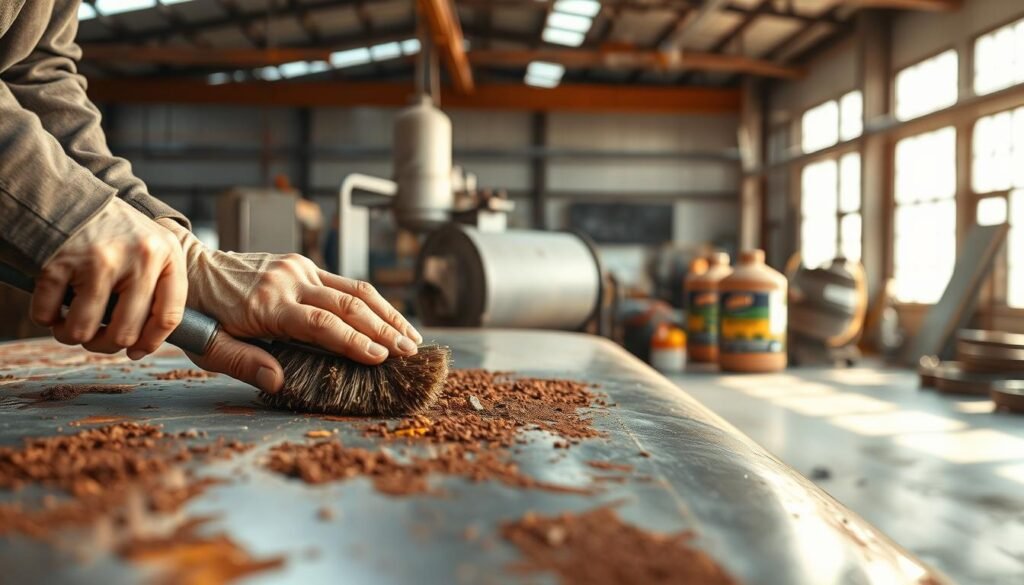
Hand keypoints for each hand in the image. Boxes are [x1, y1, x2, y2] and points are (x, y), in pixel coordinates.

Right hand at [32, 198, 187, 358]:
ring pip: (83, 330)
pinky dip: (45, 317)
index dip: (151, 342)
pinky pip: (47, 314)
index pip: (169, 316)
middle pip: (125, 332)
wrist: (71, 197)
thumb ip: (157, 289)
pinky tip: (51, 305)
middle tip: (94, 338)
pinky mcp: (61, 261)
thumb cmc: (115, 233)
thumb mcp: (153, 250)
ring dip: (71, 335)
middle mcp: (140, 257)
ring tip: (70, 323)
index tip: (135, 352)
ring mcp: (100, 259)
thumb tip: (140, 347)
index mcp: (168, 256)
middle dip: (104, 344)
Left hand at [159, 220, 421, 392]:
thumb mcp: (210, 347)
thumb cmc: (202, 315)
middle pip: (347, 304)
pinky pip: (344, 283)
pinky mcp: (302, 264)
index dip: (354, 342)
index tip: (381, 357)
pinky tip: (387, 319)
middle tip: (409, 352)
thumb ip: (244, 364)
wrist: (191, 268)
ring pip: (354, 289)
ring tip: (411, 336)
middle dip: (383, 329)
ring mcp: (297, 268)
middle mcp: (288, 280)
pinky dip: (371, 303)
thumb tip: (278, 382)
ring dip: (386, 313)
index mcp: (267, 305)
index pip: (321, 324)